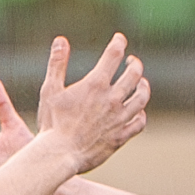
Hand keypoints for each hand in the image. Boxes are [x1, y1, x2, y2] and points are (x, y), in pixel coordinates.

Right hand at [33, 34, 148, 174]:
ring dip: (143, 87)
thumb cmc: (52, 123)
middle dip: (134, 64)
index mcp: (95, 84)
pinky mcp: (121, 136)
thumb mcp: (50, 90)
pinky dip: (141, 115)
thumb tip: (61, 41)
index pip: (113, 55)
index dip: (118, 43)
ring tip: (142, 82)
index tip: (119, 39)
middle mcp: (112, 99)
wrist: (60, 155)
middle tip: (131, 61)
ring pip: (141, 97)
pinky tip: (139, 112)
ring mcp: (119, 118)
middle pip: (134, 74)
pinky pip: (139, 123)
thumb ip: (57, 64)